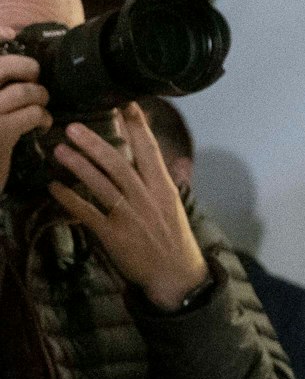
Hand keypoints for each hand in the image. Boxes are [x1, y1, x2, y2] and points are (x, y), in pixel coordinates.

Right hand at [0, 48, 51, 188]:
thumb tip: (11, 51)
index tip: (11, 32)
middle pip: (3, 67)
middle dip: (27, 67)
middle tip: (34, 78)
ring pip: (24, 91)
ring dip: (40, 96)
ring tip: (40, 105)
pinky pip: (32, 114)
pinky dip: (43, 117)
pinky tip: (41, 125)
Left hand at [46, 104, 208, 308]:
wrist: (175, 274)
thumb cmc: (174, 238)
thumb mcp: (175, 205)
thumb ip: (169, 180)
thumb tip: (174, 159)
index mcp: (163, 187)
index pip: (150, 150)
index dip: (138, 126)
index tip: (126, 104)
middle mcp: (147, 197)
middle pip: (118, 164)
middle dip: (95, 144)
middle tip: (73, 127)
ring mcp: (130, 216)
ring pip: (102, 185)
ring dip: (78, 166)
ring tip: (59, 150)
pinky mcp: (114, 235)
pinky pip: (88, 213)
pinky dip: (70, 200)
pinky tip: (54, 188)